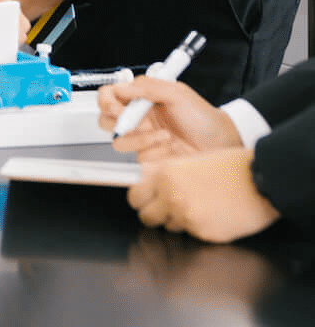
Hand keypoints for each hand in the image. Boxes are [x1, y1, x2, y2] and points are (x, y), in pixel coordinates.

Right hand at [98, 76, 239, 159]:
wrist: (223, 143)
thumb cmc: (204, 118)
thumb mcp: (177, 94)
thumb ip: (147, 87)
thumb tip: (121, 87)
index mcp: (142, 99)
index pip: (110, 96)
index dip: (107, 101)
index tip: (118, 107)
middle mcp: (139, 119)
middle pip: (106, 121)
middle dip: (118, 123)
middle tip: (137, 123)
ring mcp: (143, 139)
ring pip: (120, 142)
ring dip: (141, 139)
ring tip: (164, 136)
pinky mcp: (151, 158)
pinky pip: (138, 158)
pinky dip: (155, 152)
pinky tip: (171, 148)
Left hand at [128, 148, 279, 242]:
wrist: (262, 181)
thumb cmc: (231, 167)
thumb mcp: (190, 162)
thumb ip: (166, 175)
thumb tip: (146, 183)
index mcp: (165, 175)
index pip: (134, 196)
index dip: (141, 200)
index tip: (147, 200)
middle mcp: (171, 197)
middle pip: (146, 217)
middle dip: (156, 215)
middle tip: (168, 210)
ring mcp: (187, 217)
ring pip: (170, 227)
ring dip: (179, 220)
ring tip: (200, 207)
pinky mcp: (204, 233)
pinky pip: (193, 234)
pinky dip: (200, 228)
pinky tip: (214, 215)